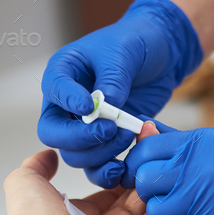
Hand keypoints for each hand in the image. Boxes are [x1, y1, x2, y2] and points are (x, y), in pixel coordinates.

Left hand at [0, 144, 155, 214]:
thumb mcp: (26, 180)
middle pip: (130, 192)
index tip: (127, 146)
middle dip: (139, 168)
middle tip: (148, 144)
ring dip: (152, 177)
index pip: (108, 186)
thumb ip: (38, 165)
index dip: (119, 166)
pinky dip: (161, 196)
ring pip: (144, 200)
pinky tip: (163, 171)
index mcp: (79, 210)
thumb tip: (48, 155)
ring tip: (158, 151)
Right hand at [37, 0, 201, 188]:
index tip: (89, 106)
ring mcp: (82, 127)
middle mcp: (66, 104)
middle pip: (55, 134)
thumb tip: (104, 107)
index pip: (53, 91)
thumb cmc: (136, 43)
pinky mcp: (102, 143)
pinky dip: (107, 172)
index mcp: (63, 73)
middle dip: (81, 138)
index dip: (69, 102)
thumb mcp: (124, 51)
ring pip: (75, 156)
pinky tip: (124, 167)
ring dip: (100, 154)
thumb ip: (113, 79)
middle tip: (110, 130)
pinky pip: (95, 168)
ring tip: (126, 137)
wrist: (159, 57)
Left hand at [123, 126, 213, 214]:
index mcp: (201, 144)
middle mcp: (198, 171)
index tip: (148, 171)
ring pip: (155, 214)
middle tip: (167, 194)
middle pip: (145, 183)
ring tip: (186, 213)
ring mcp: (204, 204)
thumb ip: (183, 143)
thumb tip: (146, 132)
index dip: (141, 163)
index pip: (145, 150)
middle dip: (150, 190)